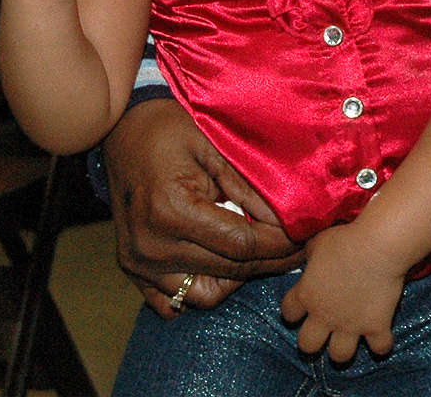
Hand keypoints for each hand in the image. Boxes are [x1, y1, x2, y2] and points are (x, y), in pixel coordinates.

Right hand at [103, 99, 304, 317]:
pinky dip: (204, 286)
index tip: (307, 234)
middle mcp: (152, 246)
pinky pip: (175, 300)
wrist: (123, 131)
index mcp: (172, 212)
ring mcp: (139, 263)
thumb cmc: (170, 129)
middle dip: (272, 260)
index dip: (281, 243)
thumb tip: (288, 219)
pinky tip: (226, 263)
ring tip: (264, 250)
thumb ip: (249, 187)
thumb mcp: (215, 146)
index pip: (243, 244)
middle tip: (300, 245)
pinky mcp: (133, 269)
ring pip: (205, 294)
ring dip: (240, 277)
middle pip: (230, 271)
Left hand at [281, 220, 401, 362]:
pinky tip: (382, 337)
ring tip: (350, 339)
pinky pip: (380, 347)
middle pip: (307, 345)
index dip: (293, 311)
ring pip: (339, 355)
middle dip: (312, 341)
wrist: (378, 246)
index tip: (303, 306)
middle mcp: (324, 316)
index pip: (288, 313)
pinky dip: (382, 344)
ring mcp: (350, 325)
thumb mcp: (319, 242)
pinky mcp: (376, 326)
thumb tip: (310, 258)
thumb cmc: (346, 240)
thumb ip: (311, 255)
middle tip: (323, 331)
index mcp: (307, 295)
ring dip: (343, 349)